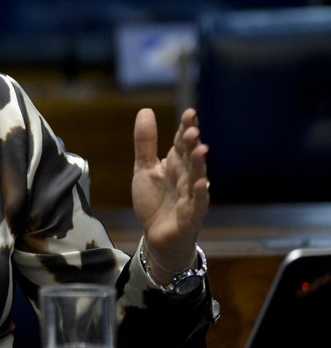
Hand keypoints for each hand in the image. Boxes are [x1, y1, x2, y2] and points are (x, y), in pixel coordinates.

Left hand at [131, 107, 208, 281]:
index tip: (190, 113)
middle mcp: (186, 178)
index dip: (186, 129)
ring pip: (196, 179)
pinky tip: (202, 183)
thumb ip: (145, 142)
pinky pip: (196, 205)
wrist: (156, 237)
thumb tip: (146, 110)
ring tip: (200, 150)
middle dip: (192, 144)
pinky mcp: (189, 217)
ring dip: (198, 165)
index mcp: (175, 165)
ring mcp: (189, 197)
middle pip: (190, 158)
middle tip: (193, 129)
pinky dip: (200, 195)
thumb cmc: (155, 201)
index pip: (182, 143)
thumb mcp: (144, 168)